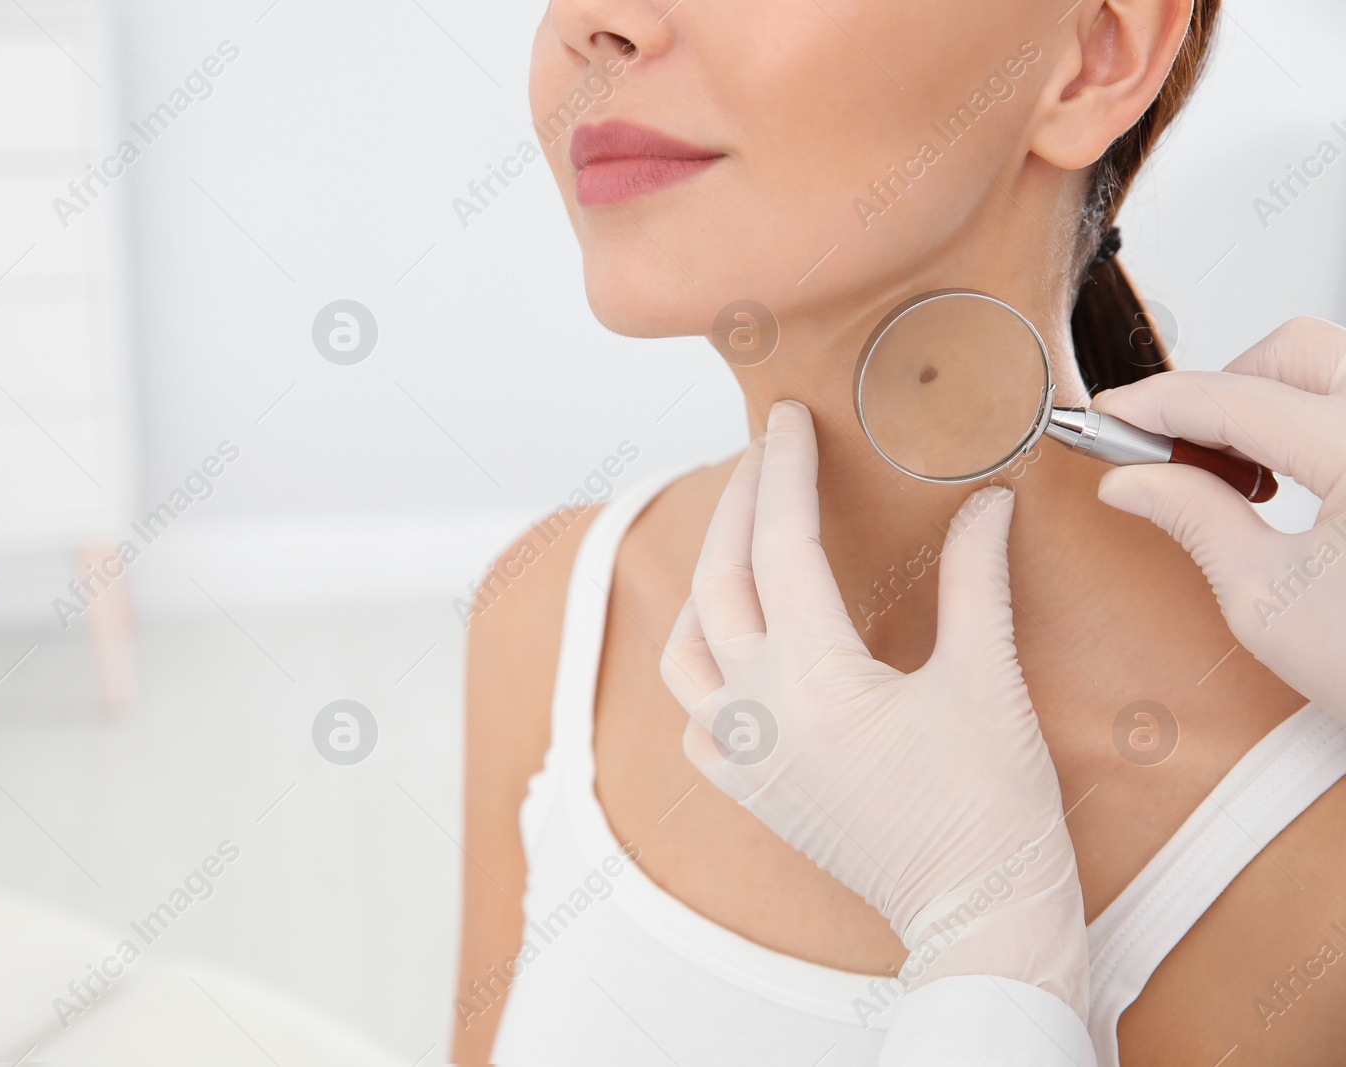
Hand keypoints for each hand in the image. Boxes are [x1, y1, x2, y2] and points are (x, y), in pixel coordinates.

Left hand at [660, 400, 1087, 1017]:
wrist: (979, 917)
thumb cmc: (992, 811)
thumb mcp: (987, 681)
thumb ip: (975, 582)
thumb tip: (984, 506)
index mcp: (813, 678)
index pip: (781, 545)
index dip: (784, 472)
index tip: (788, 420)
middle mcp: (758, 713)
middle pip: (718, 581)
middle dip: (737, 505)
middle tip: (763, 454)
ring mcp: (744, 758)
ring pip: (685, 649)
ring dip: (705, 583)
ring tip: (738, 540)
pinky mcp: (750, 794)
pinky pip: (694, 717)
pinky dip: (701, 670)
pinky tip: (727, 651)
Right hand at [1092, 316, 1345, 718]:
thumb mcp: (1266, 604)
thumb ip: (1194, 519)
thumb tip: (1134, 479)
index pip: (1234, 399)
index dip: (1155, 405)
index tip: (1109, 418)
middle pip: (1293, 350)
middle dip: (1222, 390)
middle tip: (1178, 454)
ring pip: (1336, 368)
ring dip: (1274, 404)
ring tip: (1247, 480)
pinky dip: (1319, 424)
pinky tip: (1299, 482)